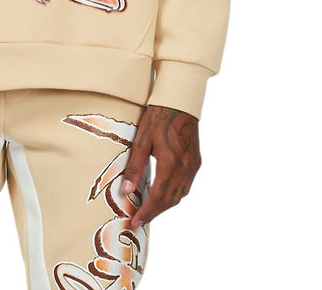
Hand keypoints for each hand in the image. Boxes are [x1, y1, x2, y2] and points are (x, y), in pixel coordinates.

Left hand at [121, 105, 200, 228]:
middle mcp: (185, 168)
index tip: (135, 221)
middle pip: (170, 200)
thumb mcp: (142, 139)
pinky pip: (186, 186)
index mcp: (171, 163)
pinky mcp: (196, 161)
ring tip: (149, 209)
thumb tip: (126, 190)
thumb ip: (134, 166)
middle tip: (139, 219)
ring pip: (180, 195)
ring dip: (165, 205)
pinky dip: (174, 194)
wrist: (180, 101)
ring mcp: (193, 166)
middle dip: (155, 212)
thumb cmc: (159, 116)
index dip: (147, 212)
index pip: (158, 197)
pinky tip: (164, 193)